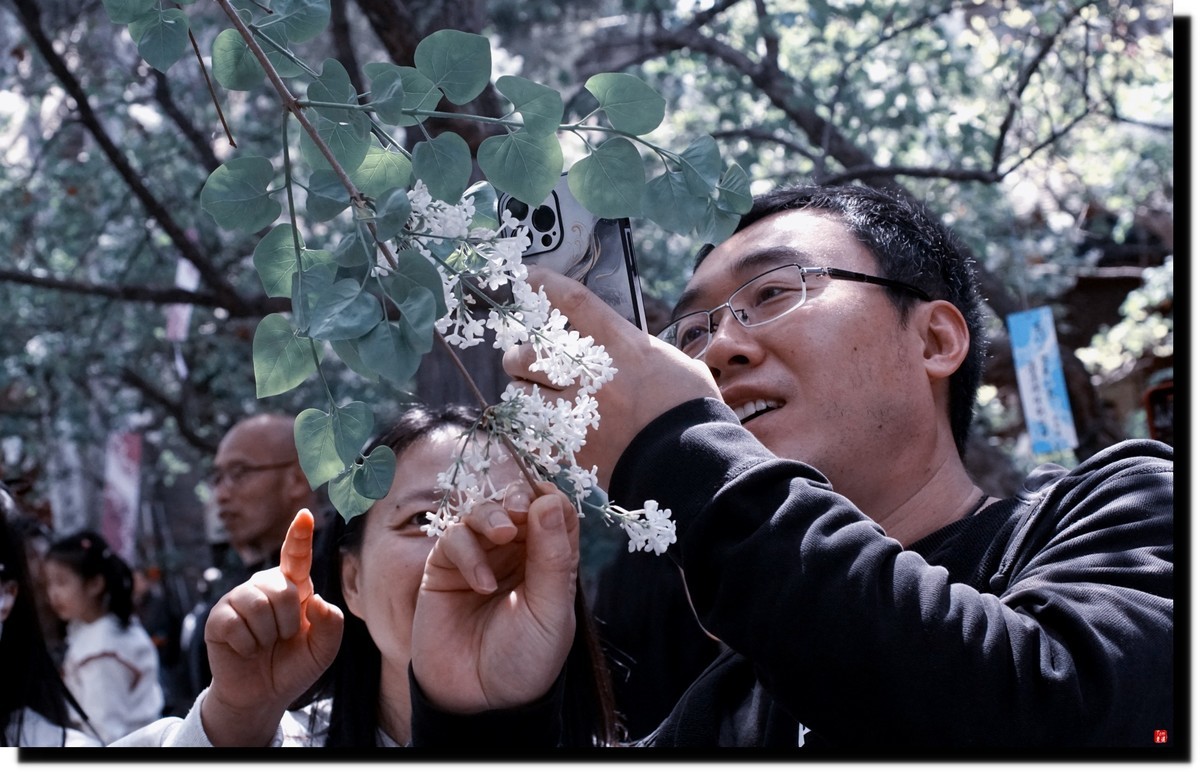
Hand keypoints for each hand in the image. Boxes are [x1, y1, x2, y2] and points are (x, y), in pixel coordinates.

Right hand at [200, 509, 343, 744]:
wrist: (263, 696)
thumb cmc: (293, 665)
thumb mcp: (324, 649)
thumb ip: (331, 624)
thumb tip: (315, 599)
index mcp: (294, 587)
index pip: (297, 556)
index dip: (300, 535)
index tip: (305, 515)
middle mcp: (265, 586)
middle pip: (283, 589)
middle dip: (289, 622)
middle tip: (283, 639)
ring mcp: (239, 599)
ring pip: (259, 605)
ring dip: (268, 635)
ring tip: (264, 644)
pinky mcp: (218, 617)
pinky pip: (236, 624)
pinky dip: (247, 645)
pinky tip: (245, 650)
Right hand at [411, 483, 578, 712]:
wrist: (480, 702)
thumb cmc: (524, 659)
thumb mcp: (551, 611)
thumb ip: (553, 557)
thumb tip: (549, 500)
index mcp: (548, 559)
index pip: (553, 510)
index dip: (550, 499)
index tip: (546, 502)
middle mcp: (514, 553)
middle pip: (515, 501)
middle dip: (517, 497)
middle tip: (519, 510)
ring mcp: (478, 558)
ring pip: (481, 511)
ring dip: (491, 514)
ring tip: (502, 534)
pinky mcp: (444, 569)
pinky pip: (453, 539)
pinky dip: (467, 551)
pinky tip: (482, 583)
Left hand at [505, 266, 719, 486]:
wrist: (691, 465)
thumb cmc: (693, 412)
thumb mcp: (676, 365)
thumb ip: (643, 353)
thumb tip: (634, 350)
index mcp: (623, 346)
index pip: (574, 302)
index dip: (546, 284)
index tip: (528, 276)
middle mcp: (593, 375)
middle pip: (529, 354)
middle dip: (519, 357)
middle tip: (524, 362)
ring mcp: (578, 414)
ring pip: (522, 396)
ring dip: (525, 395)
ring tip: (536, 400)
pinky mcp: (572, 450)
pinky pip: (534, 434)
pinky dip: (535, 432)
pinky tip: (548, 433)